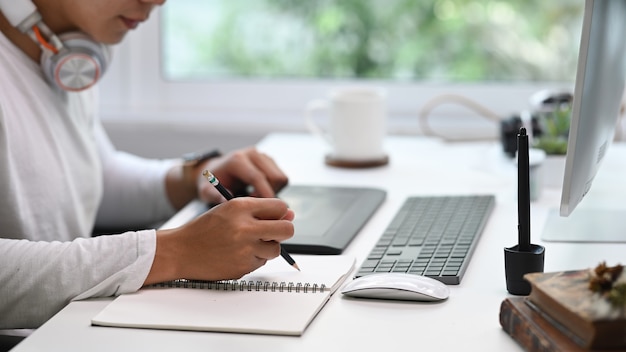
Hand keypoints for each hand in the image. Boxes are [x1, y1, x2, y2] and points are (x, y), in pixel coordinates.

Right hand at [145, 197, 294, 284]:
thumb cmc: (205, 229)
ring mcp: (244, 249)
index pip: (280, 207)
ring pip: (276, 249)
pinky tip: (236, 255)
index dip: (280, 213)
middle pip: (287, 229)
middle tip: (274, 233)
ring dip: (267, 248)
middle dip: (284, 231)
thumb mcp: (229, 210)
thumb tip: (290, 214)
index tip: (274, 218)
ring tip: (247, 245)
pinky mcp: (243, 266)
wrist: (179, 251)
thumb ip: (260, 211)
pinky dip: (253, 259)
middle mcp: (244, 227)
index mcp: (240, 206)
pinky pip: (261, 262)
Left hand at [197, 147, 287, 202]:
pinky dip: (275, 189)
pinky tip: (259, 193)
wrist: (216, 170)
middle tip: (256, 205)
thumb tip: (226, 202)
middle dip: (270, 194)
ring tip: (256, 198)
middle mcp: (253, 154)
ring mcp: (263, 156)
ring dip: (274, 192)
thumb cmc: (212, 182)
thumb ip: (214, 195)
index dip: (264, 195)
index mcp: (238, 159)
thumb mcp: (206, 190)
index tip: (265, 211)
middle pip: (275, 177)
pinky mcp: (270, 161)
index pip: (258, 177)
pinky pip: (281, 178)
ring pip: (281, 178)